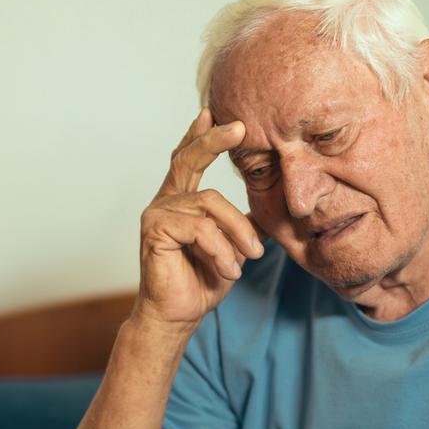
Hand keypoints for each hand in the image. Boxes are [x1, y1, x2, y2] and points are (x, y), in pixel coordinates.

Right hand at [133, 108, 264, 329]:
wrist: (178, 315)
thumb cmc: (202, 282)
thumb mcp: (234, 247)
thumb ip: (244, 222)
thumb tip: (273, 204)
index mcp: (180, 201)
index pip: (188, 160)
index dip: (200, 137)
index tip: (212, 113)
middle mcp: (165, 202)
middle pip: (187, 159)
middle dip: (213, 141)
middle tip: (239, 127)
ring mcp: (157, 214)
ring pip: (210, 204)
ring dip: (237, 234)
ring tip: (248, 259)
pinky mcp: (155, 231)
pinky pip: (199, 228)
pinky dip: (220, 250)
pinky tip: (228, 270)